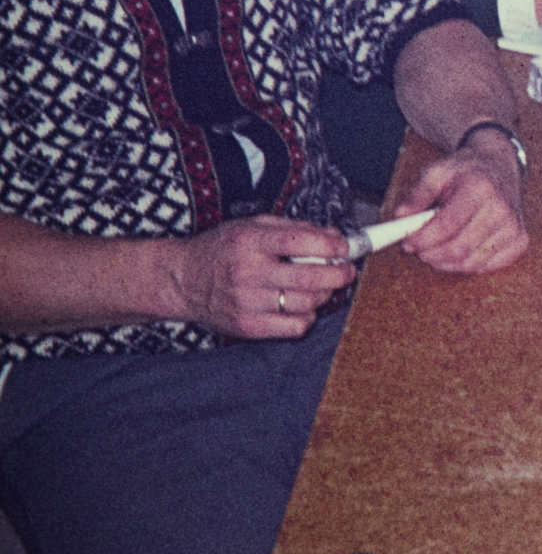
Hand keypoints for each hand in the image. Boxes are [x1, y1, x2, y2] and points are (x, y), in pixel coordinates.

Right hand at [171, 216, 356, 338]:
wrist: (183, 280)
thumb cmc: (223, 249)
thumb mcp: (253, 226)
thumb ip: (295, 229)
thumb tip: (335, 236)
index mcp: (250, 241)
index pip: (301, 242)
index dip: (332, 245)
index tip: (345, 247)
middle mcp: (247, 272)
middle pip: (310, 277)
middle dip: (339, 273)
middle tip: (346, 271)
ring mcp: (247, 302)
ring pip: (307, 303)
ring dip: (324, 295)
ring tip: (321, 287)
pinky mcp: (248, 326)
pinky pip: (294, 327)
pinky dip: (307, 317)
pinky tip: (301, 307)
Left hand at [395, 130, 529, 274]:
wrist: (499, 166)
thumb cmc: (466, 171)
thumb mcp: (436, 172)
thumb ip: (416, 195)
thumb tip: (400, 218)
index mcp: (479, 188)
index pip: (447, 226)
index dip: (422, 239)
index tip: (407, 243)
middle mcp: (501, 209)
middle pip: (458, 249)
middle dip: (430, 255)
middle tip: (418, 250)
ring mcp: (513, 227)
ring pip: (471, 263)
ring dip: (445, 263)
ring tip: (434, 250)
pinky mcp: (520, 240)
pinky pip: (488, 267)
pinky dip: (467, 265)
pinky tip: (458, 252)